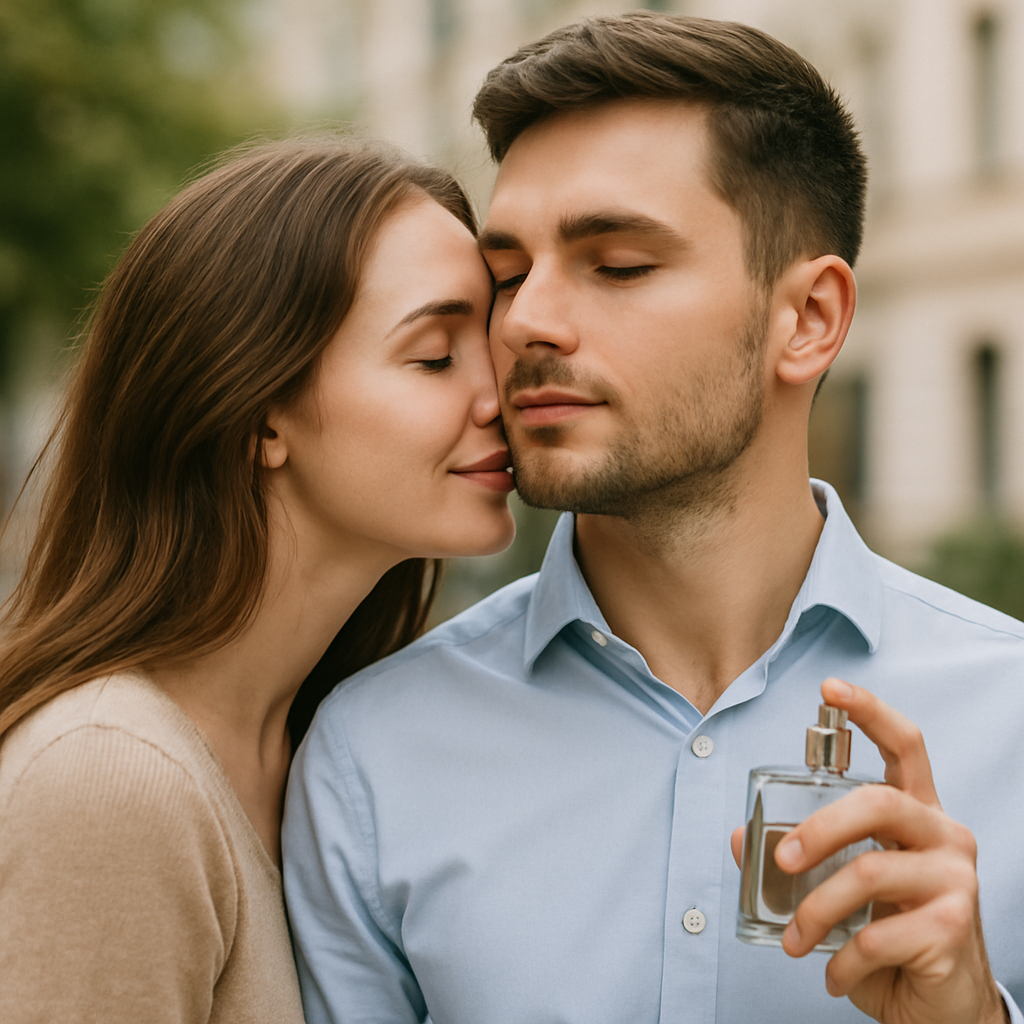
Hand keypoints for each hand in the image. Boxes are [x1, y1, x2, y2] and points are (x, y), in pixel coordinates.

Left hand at [730, 678, 1006, 1023]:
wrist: (946, 1007)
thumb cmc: (893, 933)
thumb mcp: (844, 889)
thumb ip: (801, 858)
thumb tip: (740, 838)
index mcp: (917, 813)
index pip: (905, 745)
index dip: (870, 711)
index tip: (830, 687)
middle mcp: (944, 834)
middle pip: (878, 802)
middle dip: (819, 828)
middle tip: (782, 860)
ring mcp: (955, 879)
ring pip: (870, 872)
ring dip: (816, 910)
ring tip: (795, 940)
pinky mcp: (954, 928)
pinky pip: (878, 934)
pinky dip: (842, 959)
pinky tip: (833, 974)